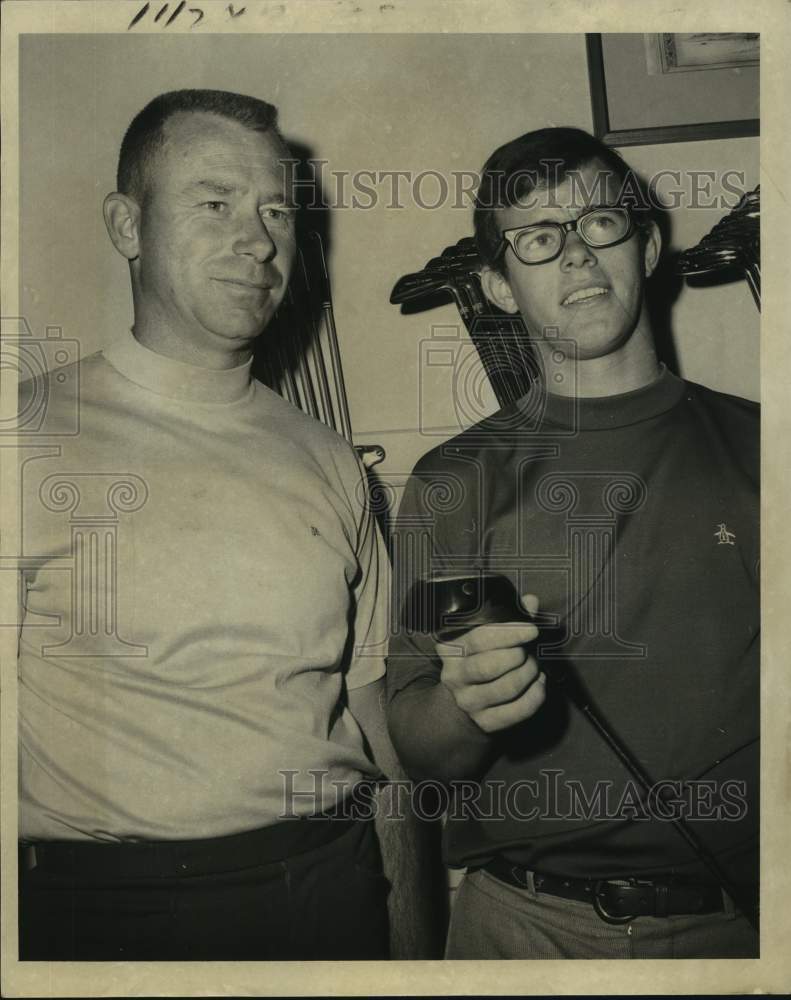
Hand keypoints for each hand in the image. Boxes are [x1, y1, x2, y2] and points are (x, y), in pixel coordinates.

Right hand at [436, 594, 545, 732]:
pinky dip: (536, 695)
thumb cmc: (482, 656)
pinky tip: (539, 683)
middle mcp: (454, 676)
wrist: (467, 699)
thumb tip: (531, 601)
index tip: (531, 630)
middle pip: (488, 666)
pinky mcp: (485, 722)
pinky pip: (518, 711)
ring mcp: (468, 701)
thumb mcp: (487, 634)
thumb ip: (510, 616)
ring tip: (534, 666)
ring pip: (505, 688)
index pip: (480, 639)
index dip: (509, 633)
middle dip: (518, 656)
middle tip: (529, 652)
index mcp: (451, 648)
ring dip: (528, 674)